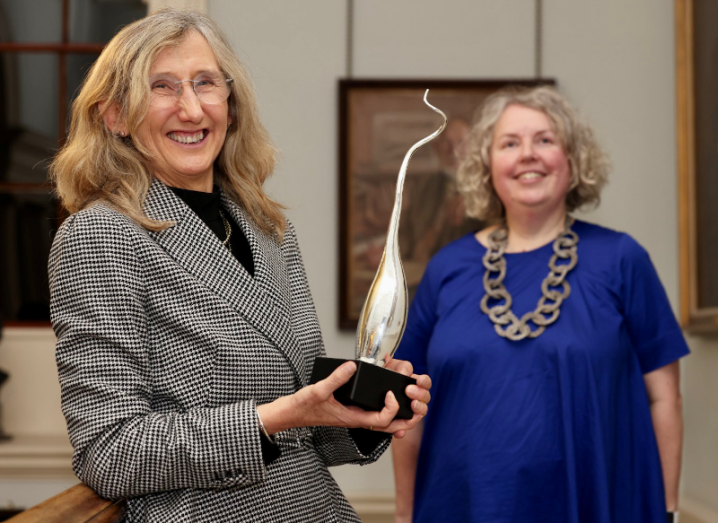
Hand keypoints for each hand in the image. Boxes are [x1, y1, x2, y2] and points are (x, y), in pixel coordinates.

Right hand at [260, 360, 430, 436]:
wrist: (291, 414)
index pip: (381, 419)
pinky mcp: (351, 412)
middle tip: (417, 408)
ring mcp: (355, 417)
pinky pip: (374, 416)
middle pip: (389, 427)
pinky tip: (389, 401)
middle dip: (406, 420)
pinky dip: (387, 412)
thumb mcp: (319, 390)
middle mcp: (357, 419)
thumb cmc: (303, 406)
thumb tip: (352, 366)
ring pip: (383, 423)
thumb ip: (336, 378)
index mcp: (352, 417)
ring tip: (411, 405)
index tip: (390, 393)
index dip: (391, 408)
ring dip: (399, 417)